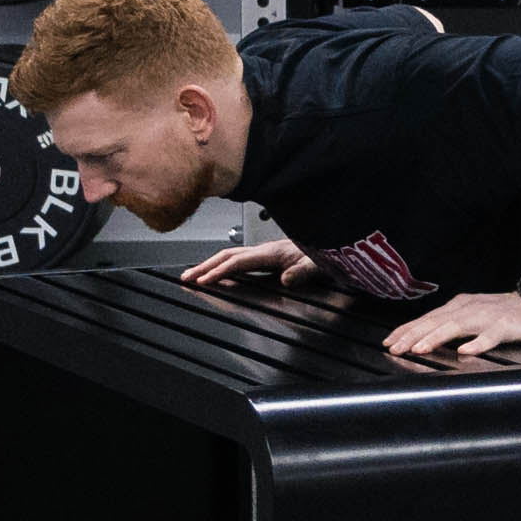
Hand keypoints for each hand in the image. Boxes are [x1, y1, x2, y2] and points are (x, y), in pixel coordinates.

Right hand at [181, 237, 313, 288]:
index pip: (239, 262)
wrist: (335, 240)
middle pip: (227, 256)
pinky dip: (221, 265)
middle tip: (185, 277)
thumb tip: (287, 279)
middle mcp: (265, 250)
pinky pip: (237, 259)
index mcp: (273, 252)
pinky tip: (216, 271)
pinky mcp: (267, 255)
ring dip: (209, 264)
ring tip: (192, 274)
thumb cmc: (324, 255)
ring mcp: (264, 252)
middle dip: (204, 266)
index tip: (202, 280)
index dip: (219, 271)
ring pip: (230, 256)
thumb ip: (303, 271)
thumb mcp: (318, 265)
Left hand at [380, 287, 520, 363]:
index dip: (407, 330)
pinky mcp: (507, 325)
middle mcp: (470, 308)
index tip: (389, 342)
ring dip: (436, 337)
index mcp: (460, 307)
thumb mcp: (474, 316)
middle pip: (436, 321)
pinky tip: (465, 351)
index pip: (428, 318)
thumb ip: (452, 326)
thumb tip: (423, 341)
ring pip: (458, 326)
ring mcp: (489, 316)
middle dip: (413, 335)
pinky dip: (477, 343)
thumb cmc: (508, 314)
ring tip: (420, 349)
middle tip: (395, 348)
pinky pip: (491, 335)